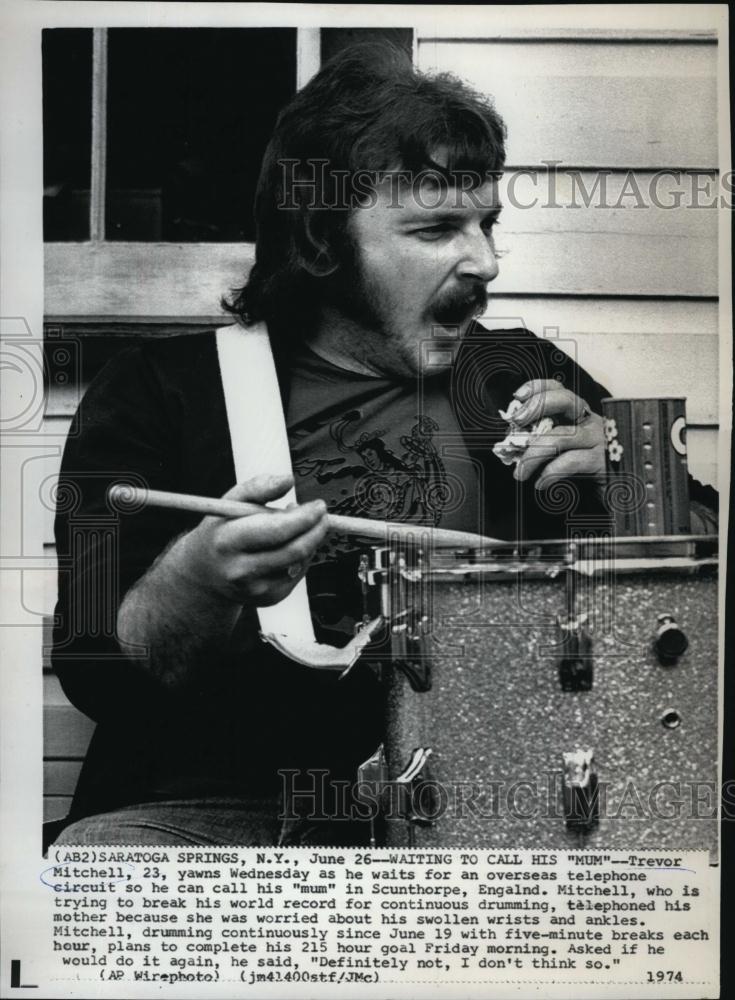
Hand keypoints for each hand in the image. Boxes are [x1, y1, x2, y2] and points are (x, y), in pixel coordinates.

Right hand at [175, 474, 328, 606]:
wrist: (205, 573)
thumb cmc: (222, 530)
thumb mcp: (229, 503)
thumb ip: (257, 487)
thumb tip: (288, 480)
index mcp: (228, 541)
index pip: (277, 530)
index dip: (304, 517)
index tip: (318, 505)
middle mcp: (240, 570)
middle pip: (295, 550)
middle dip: (316, 529)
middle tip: (323, 514)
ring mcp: (256, 589)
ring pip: (300, 561)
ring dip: (310, 540)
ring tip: (299, 526)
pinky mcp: (269, 598)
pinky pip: (298, 573)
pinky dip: (302, 555)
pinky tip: (289, 545)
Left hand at [511, 379, 605, 489]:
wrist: (619, 496)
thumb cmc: (587, 474)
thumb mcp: (563, 454)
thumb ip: (542, 444)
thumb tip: (513, 444)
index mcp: (579, 417)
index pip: (560, 390)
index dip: (538, 388)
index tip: (518, 396)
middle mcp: (590, 422)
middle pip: (565, 400)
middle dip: (537, 406)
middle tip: (517, 421)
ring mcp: (599, 440)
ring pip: (561, 436)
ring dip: (533, 454)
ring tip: (520, 472)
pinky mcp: (603, 461)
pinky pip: (571, 461)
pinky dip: (550, 472)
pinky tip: (541, 483)